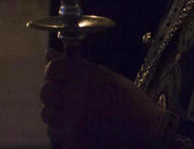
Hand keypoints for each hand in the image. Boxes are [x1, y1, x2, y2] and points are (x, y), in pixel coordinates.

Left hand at [40, 52, 173, 148]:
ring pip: (46, 112)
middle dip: (53, 90)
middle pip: (45, 91)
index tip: (59, 74)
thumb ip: (77, 67)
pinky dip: (61, 128)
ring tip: (74, 111)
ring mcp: (75, 123)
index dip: (53, 70)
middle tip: (66, 93)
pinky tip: (78, 126)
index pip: (53, 69)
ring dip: (56, 110)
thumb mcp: (107, 77)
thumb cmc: (129, 103)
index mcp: (91, 78)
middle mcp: (80, 99)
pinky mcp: (74, 143)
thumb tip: (49, 55)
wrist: (148, 134)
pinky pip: (54, 131)